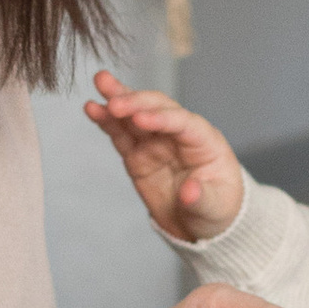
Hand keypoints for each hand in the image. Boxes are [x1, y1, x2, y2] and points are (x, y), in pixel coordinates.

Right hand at [85, 70, 246, 242]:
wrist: (199, 224)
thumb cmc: (216, 209)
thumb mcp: (215, 208)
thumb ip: (202, 198)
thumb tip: (189, 192)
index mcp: (204, 141)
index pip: (183, 122)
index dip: (161, 118)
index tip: (139, 118)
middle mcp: (179, 135)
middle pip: (158, 109)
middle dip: (137, 102)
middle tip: (114, 102)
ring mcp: (156, 143)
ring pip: (135, 116)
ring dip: (118, 99)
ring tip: (100, 83)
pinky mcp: (138, 154)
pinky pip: (121, 135)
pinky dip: (107, 122)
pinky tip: (92, 109)